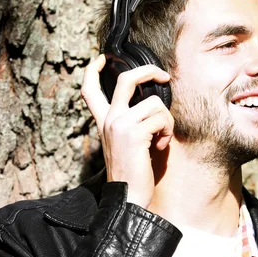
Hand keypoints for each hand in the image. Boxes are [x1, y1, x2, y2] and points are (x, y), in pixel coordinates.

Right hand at [81, 55, 173, 207]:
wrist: (128, 197)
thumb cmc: (134, 172)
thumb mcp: (128, 142)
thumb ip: (133, 122)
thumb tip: (153, 102)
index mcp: (104, 122)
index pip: (90, 91)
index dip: (92, 71)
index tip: (101, 59)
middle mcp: (109, 119)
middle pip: (127, 79)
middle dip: (149, 71)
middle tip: (164, 76)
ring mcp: (119, 124)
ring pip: (155, 103)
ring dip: (167, 120)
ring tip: (161, 138)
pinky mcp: (134, 132)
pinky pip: (162, 118)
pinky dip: (167, 132)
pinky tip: (160, 147)